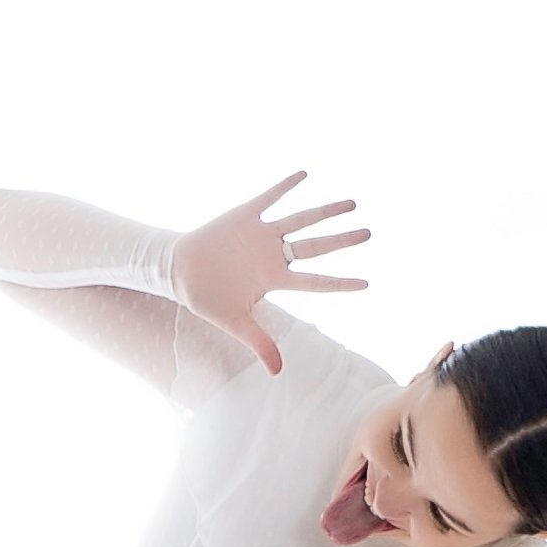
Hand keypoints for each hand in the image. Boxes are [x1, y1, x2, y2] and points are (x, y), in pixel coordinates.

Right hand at [170, 173, 368, 376]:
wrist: (179, 271)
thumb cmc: (207, 297)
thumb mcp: (234, 322)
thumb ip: (259, 343)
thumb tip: (277, 372)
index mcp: (274, 279)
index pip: (314, 282)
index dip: (340, 283)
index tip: (367, 285)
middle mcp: (274, 255)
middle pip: (315, 247)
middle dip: (341, 241)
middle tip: (368, 234)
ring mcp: (261, 234)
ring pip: (300, 220)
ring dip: (325, 212)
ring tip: (351, 204)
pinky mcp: (244, 216)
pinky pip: (269, 198)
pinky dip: (285, 186)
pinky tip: (305, 173)